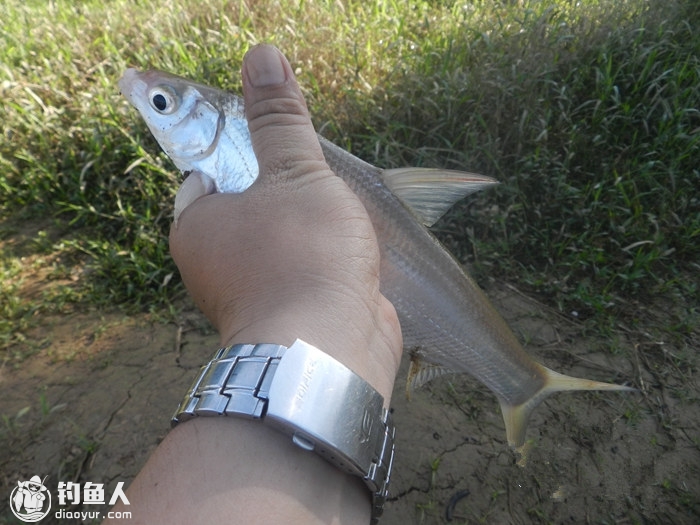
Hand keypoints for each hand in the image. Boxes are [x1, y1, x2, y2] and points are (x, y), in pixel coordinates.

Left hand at [169, 45, 401, 403]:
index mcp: (199, 224)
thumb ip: (280, 120)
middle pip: (249, 206)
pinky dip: (326, 260)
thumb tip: (263, 56)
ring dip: (313, 227)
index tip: (281, 146)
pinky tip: (351, 250)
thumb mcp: (295, 174)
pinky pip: (305, 273)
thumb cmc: (301, 256)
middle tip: (320, 180)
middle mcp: (217, 263)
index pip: (208, 171)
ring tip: (342, 215)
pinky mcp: (290, 316)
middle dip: (287, 190)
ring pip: (282, 241)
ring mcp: (254, 294)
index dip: (244, 152)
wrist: (328, 354)